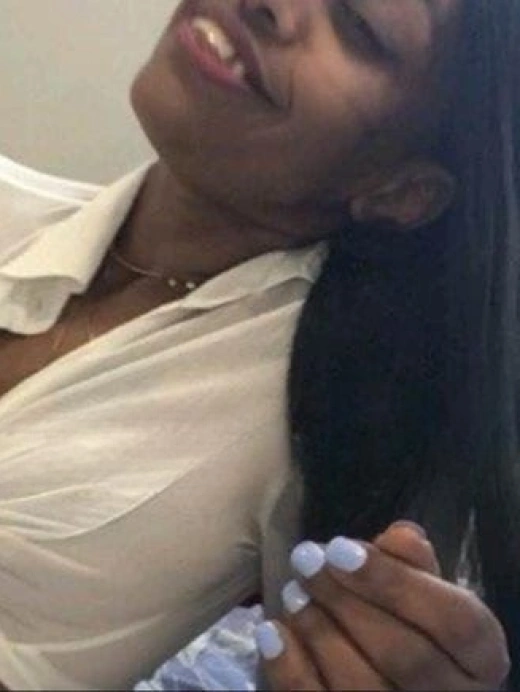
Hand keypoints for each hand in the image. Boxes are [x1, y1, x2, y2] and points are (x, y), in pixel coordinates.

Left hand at [255, 523, 509, 689]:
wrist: (397, 678)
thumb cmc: (410, 622)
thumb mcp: (422, 590)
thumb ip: (413, 564)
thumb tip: (400, 536)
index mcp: (481, 657)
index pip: (453, 621)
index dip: (394, 582)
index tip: (340, 548)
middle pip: (405, 655)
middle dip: (346, 601)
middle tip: (306, 560)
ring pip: (363, 688)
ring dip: (319, 632)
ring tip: (293, 593)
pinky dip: (291, 670)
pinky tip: (273, 632)